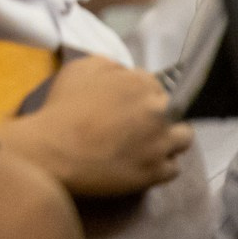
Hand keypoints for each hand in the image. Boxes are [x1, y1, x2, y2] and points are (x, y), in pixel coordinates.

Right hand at [0, 56, 193, 198]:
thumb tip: (124, 73)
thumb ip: (109, 65)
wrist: (52, 151)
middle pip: (178, 109)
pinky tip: (143, 162)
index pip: (155, 83)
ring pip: (184, 138)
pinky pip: (173, 168)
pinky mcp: (157, 173)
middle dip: (160, 113)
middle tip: (139, 123)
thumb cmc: (62, 109)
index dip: (140, 92)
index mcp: (140, 84)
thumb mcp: (79, 70)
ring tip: (150, 143)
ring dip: (170, 138)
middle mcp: (158, 112)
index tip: (128, 102)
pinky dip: (161, 165)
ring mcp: (161, 144)